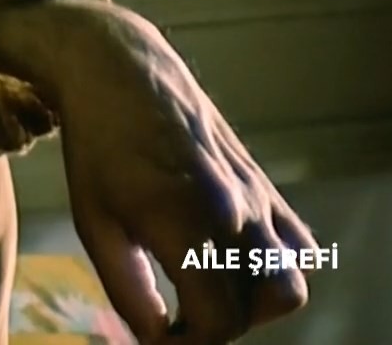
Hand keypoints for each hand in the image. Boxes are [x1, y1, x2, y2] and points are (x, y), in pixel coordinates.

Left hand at [17, 1, 314, 343]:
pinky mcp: (266, 184)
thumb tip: (156, 339)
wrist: (121, 73)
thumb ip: (128, 290)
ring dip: (252, 304)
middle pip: (257, 309)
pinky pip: (298, 247)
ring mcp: (258, 196)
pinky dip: (274, 269)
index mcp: (186, 221)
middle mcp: (235, 210)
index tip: (157, 340)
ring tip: (203, 293)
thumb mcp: (94, 223)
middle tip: (175, 322)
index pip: (218, 321)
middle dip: (217, 329)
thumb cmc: (97, 148)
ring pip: (291, 284)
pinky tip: (229, 263)